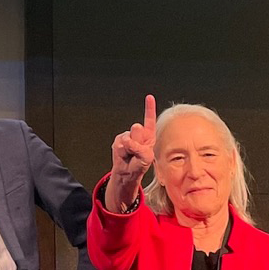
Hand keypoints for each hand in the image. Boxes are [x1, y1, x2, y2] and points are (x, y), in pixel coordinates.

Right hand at [106, 94, 155, 210]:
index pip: (149, 120)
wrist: (127, 172)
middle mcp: (138, 134)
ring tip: (131, 156)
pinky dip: (121, 151)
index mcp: (149, 135)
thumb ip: (139, 147)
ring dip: (128, 149)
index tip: (149, 97)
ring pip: (127, 138)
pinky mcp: (118, 141)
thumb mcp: (146, 158)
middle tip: (136, 152)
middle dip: (136, 141)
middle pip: (137, 130)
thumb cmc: (140, 164)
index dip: (149, 108)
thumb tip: (127, 138)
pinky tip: (124, 155)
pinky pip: (119, 144)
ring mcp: (127, 136)